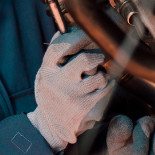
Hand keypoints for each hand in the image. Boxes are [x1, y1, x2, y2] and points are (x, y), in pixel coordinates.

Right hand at [28, 28, 114, 150]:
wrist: (52, 125)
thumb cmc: (53, 91)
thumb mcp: (47, 73)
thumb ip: (56, 54)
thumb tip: (65, 29)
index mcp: (47, 71)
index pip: (59, 48)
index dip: (75, 37)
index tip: (87, 34)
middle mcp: (57, 83)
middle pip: (84, 59)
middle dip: (96, 56)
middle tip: (98, 58)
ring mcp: (72, 97)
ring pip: (99, 76)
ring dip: (102, 74)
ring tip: (95, 78)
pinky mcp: (86, 108)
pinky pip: (106, 89)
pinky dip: (107, 85)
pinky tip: (101, 87)